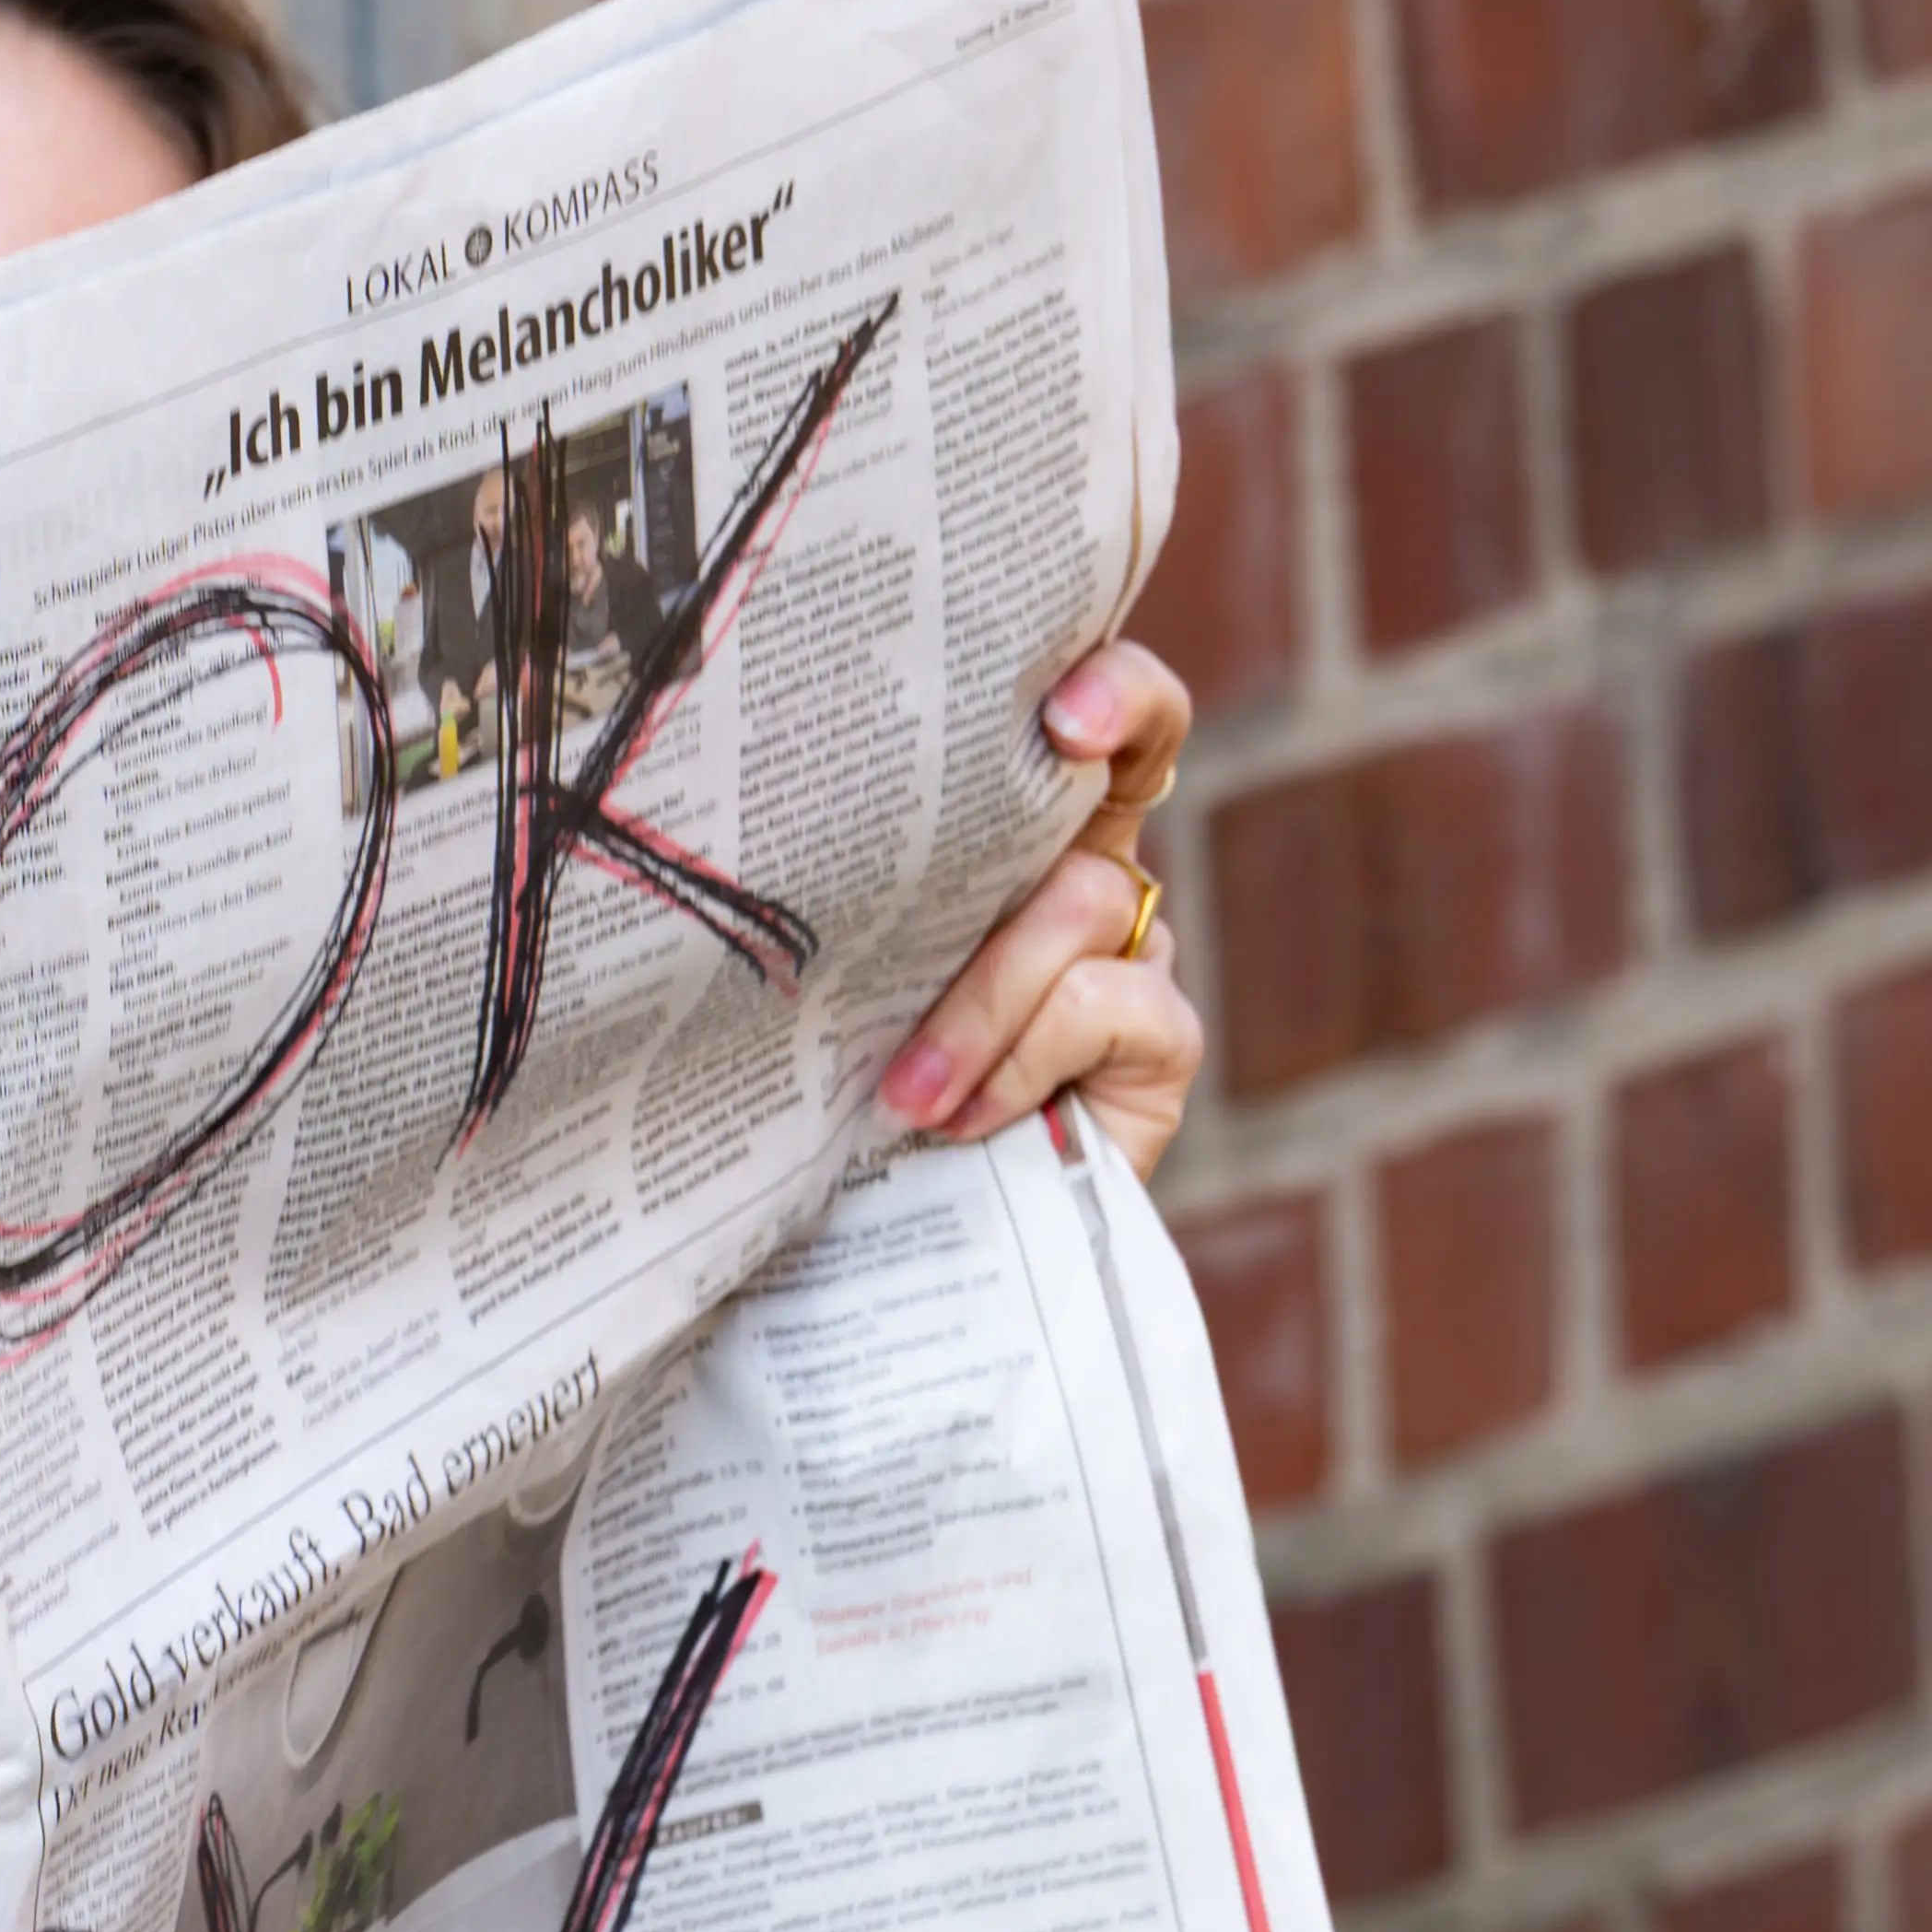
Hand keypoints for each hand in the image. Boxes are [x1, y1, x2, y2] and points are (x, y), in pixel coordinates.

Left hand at [881, 632, 1200, 1192]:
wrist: (887, 1241)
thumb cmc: (848, 1087)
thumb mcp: (843, 975)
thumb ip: (856, 895)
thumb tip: (766, 806)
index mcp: (1022, 837)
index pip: (1102, 724)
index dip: (1115, 689)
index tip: (1065, 701)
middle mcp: (1092, 878)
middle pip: (1109, 789)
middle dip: (1061, 777)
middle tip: (1038, 758)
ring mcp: (1136, 960)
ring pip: (1079, 907)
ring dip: (980, 1002)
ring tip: (905, 1091)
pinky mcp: (1164, 1046)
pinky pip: (1107, 1005)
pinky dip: (1020, 1059)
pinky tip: (961, 1120)